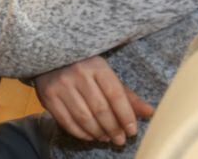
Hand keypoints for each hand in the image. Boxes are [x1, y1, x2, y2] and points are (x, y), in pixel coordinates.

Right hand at [35, 56, 154, 145]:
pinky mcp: (47, 96)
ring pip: (84, 118)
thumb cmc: (83, 68)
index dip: (126, 116)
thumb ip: (126, 95)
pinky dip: (80, 133)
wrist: (48, 57)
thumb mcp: (105, 75)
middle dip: (113, 129)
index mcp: (96, 65)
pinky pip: (67, 121)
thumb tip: (149, 112)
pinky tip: (90, 136)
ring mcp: (61, 85)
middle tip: (120, 140)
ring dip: (98, 133)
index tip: (132, 131)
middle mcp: (77, 73)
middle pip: (100, 109)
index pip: (115, 95)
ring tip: (106, 138)